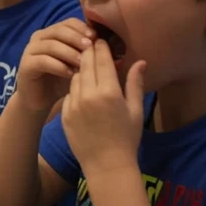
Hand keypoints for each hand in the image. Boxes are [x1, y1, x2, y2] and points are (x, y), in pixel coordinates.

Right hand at [12, 19, 93, 113]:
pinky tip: (71, 74)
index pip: (69, 22)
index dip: (83, 28)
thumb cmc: (61, 81)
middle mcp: (39, 38)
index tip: (96, 39)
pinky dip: (59, 66)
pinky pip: (43, 61)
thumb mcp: (77, 64)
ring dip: (69, 53)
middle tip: (90, 49)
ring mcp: (30, 50)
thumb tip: (105, 43)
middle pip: (59, 30)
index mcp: (52, 33)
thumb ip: (86, 52)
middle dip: (77, 38)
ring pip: (51, 45)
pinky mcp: (25, 65)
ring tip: (83, 64)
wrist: (40, 100)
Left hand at [62, 41, 146, 176]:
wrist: (107, 165)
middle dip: (87, 52)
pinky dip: (75, 88)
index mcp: (109, 92)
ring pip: (75, 77)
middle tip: (90, 44)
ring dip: (80, 69)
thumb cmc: (127, 138)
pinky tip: (81, 88)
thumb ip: (135, 83)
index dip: (100, 48)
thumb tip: (140, 61)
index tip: (100, 39)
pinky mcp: (64, 113)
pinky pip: (69, 93)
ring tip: (86, 65)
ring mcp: (74, 104)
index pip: (102, 61)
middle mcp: (89, 95)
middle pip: (85, 64)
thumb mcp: (135, 110)